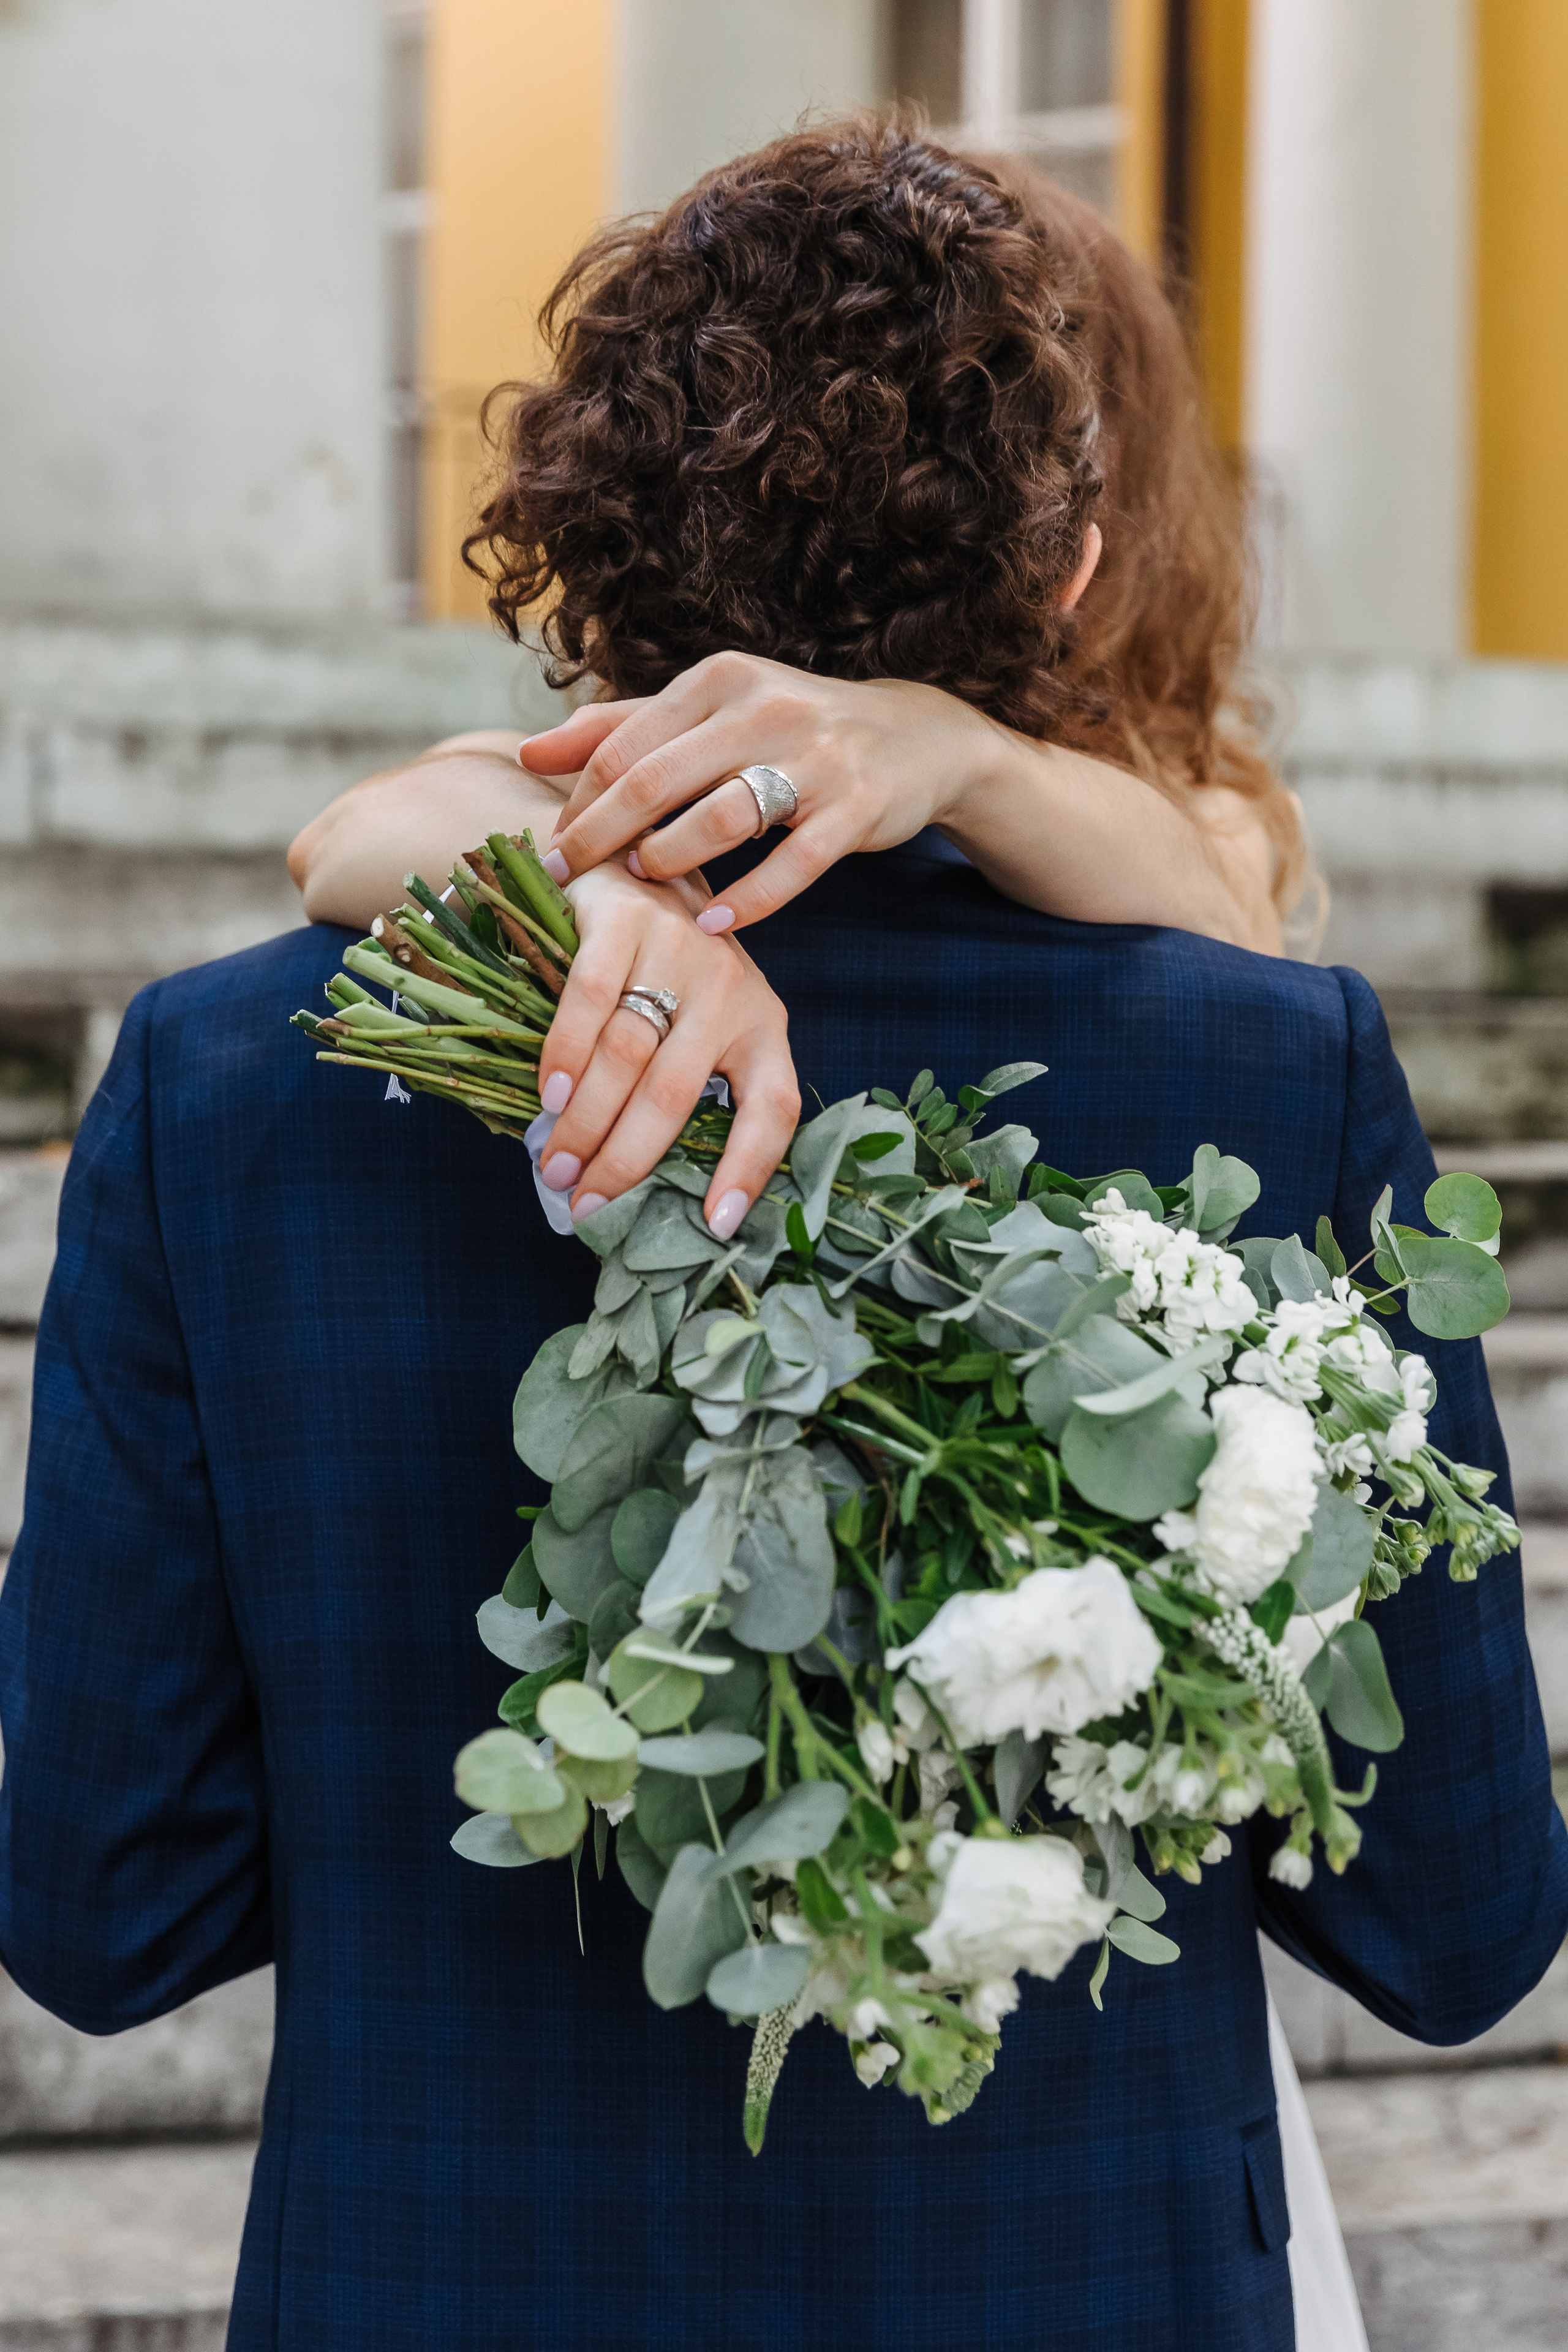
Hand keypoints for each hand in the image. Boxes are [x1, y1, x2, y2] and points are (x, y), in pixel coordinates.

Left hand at [521, 654, 1005, 932]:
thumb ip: (620, 728)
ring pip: (723, 815)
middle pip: (657, 778)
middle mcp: (764, 706)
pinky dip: (749, 901)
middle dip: (600, 835)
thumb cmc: (788, 731)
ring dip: (671, 858)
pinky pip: (793, 864)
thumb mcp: (709, 712)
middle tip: (565, 878)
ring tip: (644, 886)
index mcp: (717, 679)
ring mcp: (816, 757)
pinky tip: (712, 926)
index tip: (551, 846)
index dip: (577, 800)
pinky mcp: (856, 807)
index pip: (623, 743)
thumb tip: (524, 752)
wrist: (914, 737)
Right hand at [536, 857, 799, 1235]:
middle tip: (584, 1203)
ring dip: (586, 1121)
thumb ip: (685, 1082)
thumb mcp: (697, 1021)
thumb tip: (637, 1176)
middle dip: (626, 1158)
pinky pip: (591, 999)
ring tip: (555, 1166)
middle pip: (676, 1093)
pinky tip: (549, 1096)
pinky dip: (566, 1054)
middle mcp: (731, 988)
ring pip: (630, 1055)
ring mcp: (679, 949)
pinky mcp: (627, 918)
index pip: (772, 1106)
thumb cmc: (662, 968)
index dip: (749, 1169)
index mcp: (761, 1023)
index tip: (719, 1225)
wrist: (631, 858)